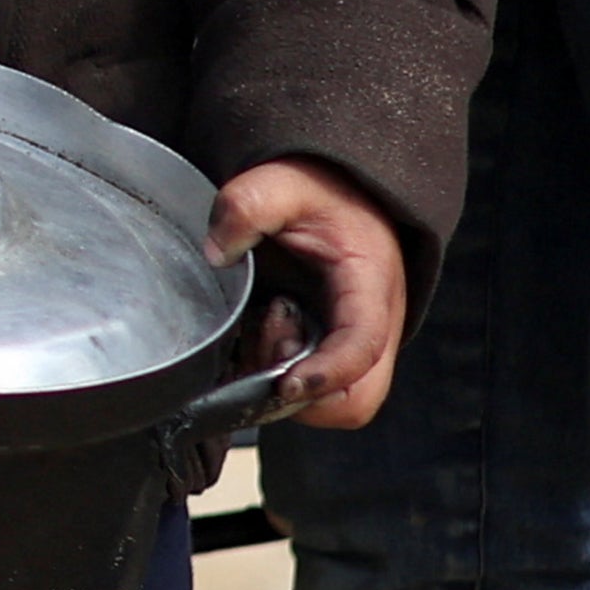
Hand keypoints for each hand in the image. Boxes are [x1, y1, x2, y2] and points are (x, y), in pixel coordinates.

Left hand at [209, 158, 406, 430]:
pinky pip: (312, 395)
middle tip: (268, 344)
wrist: (340, 188)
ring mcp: (354, 344)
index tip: (286, 384)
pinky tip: (256, 337)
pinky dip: (276, 382)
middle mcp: (374, 325)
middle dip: (306, 395)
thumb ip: (248, 205)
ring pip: (333, 405)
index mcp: (370, 286)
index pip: (362, 347)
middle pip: (358, 399)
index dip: (326, 375)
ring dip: (285, 387)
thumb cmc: (320, 191)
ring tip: (262, 327)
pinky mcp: (333, 352)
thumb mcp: (284, 184)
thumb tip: (215, 252)